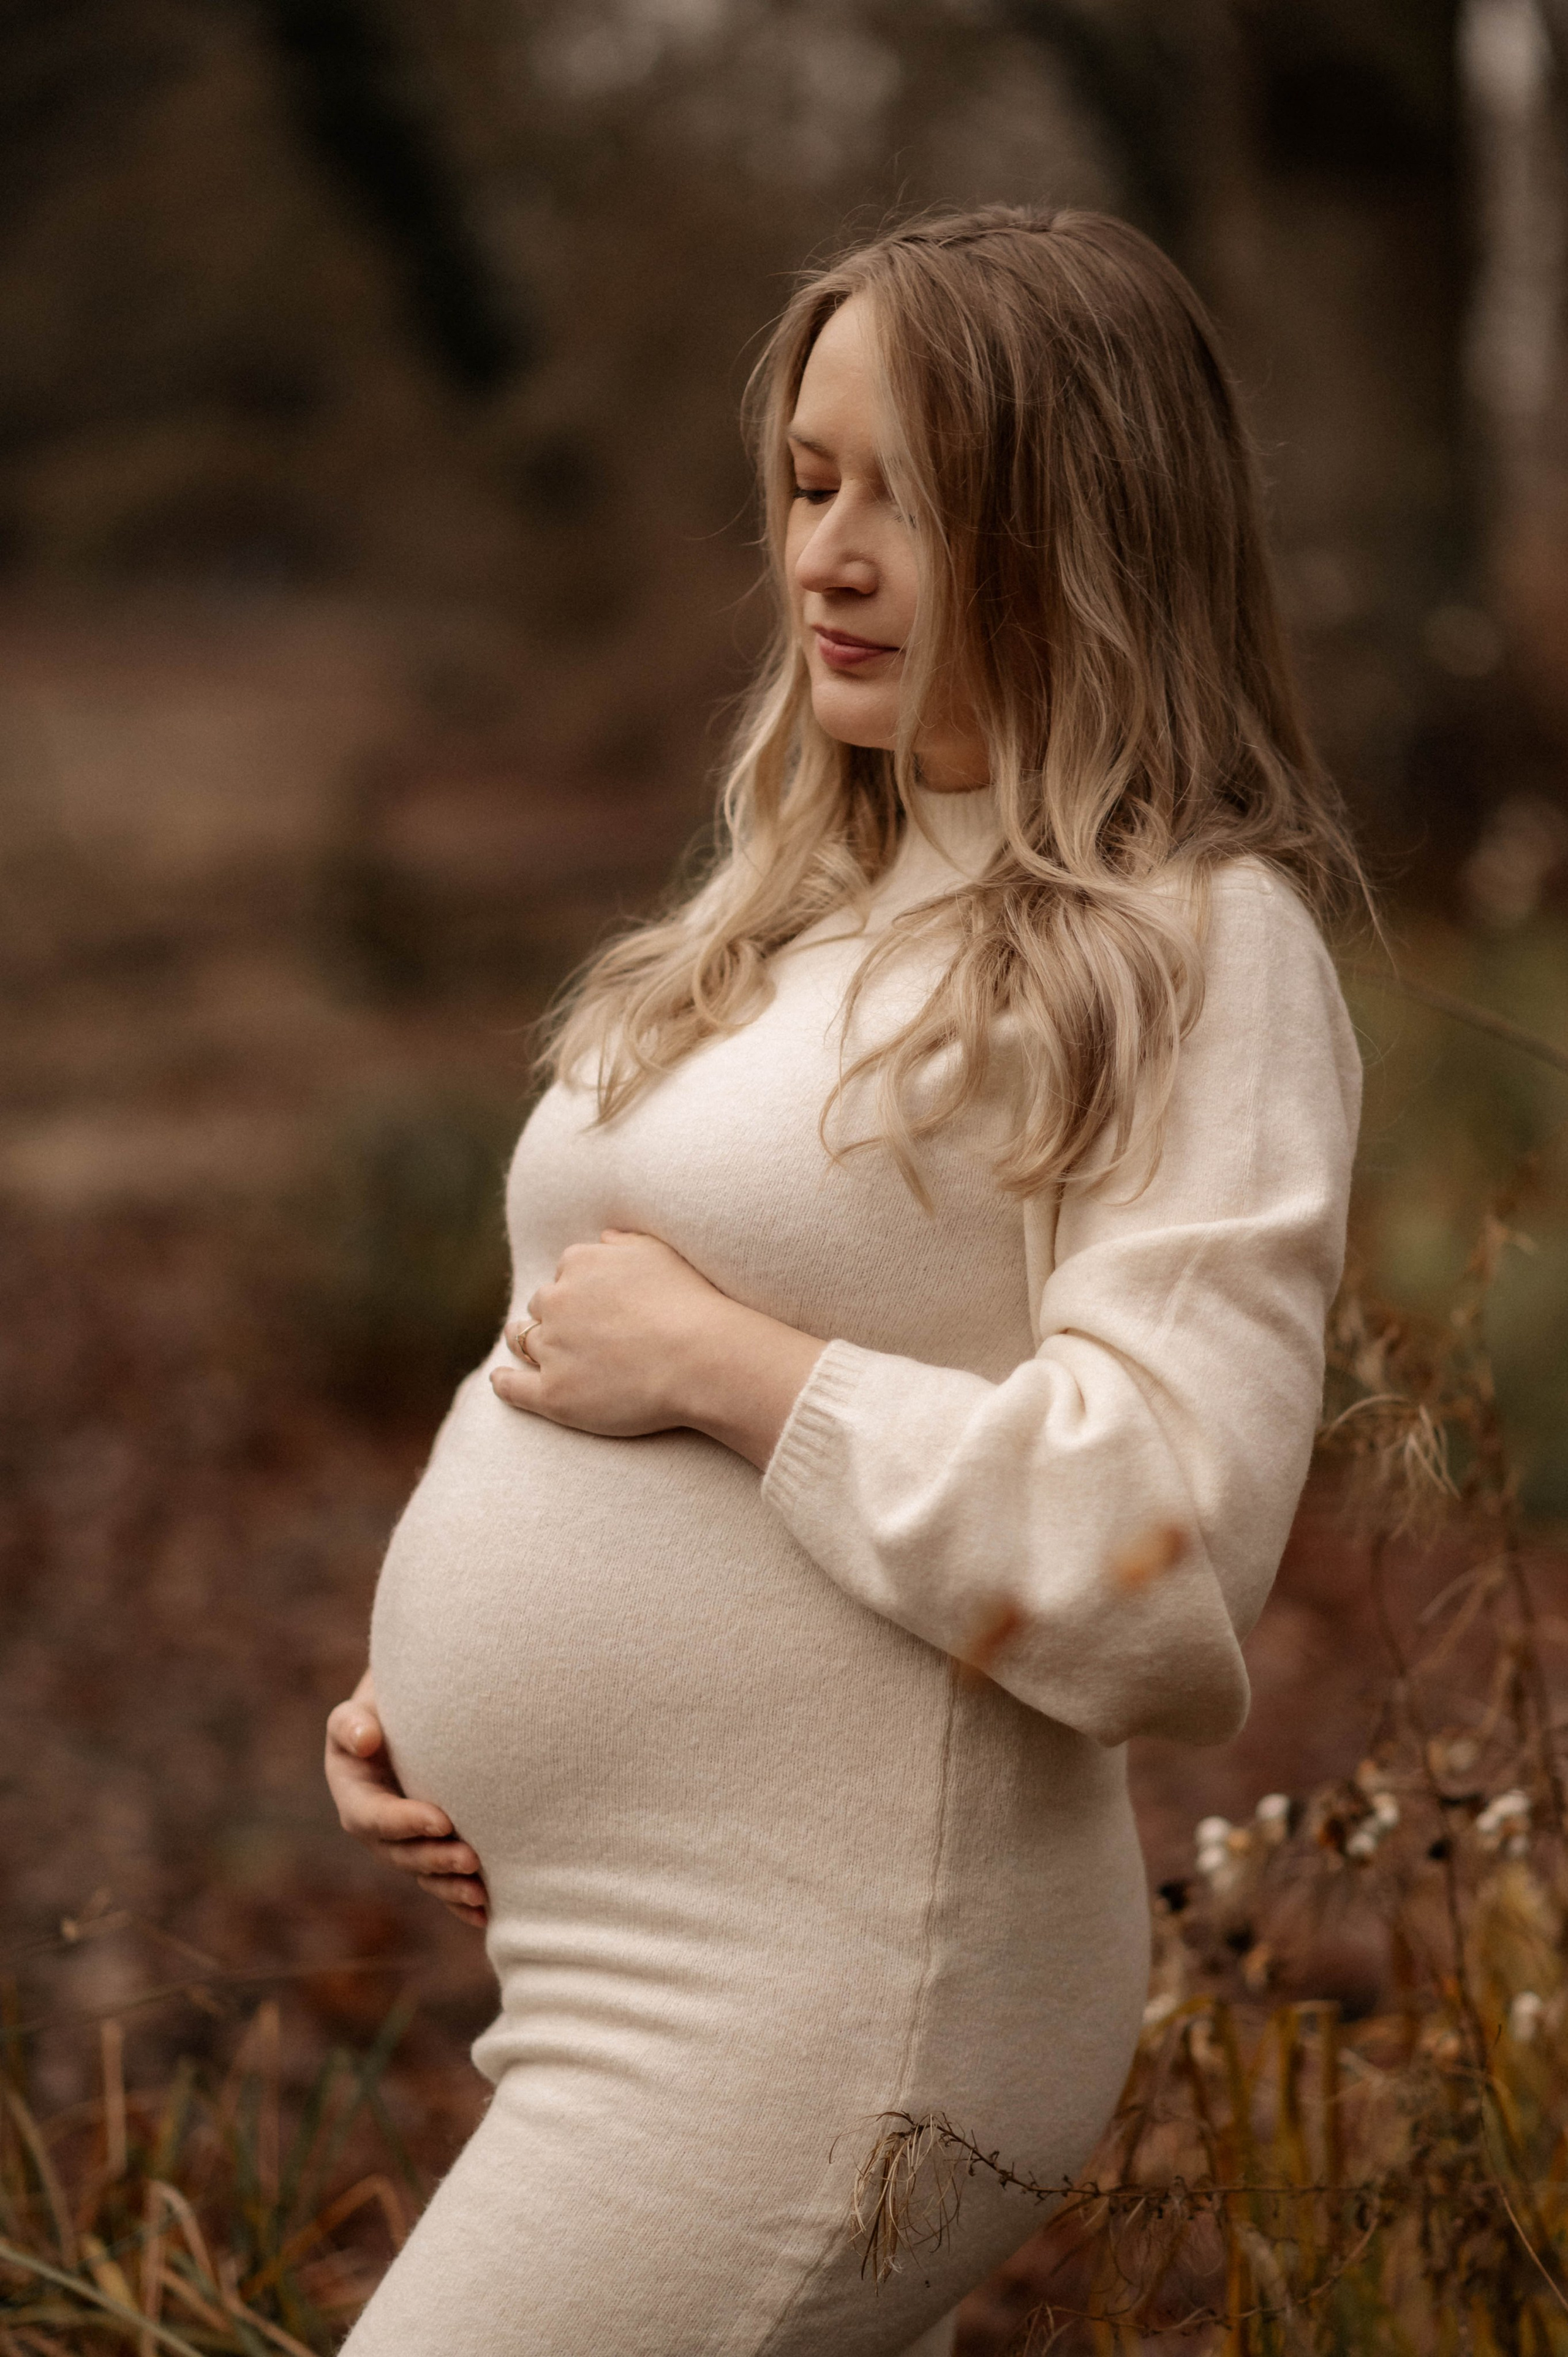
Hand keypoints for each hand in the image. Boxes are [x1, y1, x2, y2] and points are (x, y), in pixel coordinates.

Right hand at [325, 1670, 487, 1929]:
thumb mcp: (358, 1712)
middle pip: (402, 1854)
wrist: (409, 1717)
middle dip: (435, 1860)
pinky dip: (460, 1901)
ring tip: (483, 1894)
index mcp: (355, 1796)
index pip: (374, 1817)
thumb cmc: (385, 1709)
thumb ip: (352, 1724)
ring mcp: (404, 1844)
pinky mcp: (430, 1850)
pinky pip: (442, 1882)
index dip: (405, 1823)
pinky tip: (486, 1912)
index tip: (442, 1820)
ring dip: (451, 1887)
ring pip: (424, 1874)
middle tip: (473, 1858)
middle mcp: (377, 1829)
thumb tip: (367, 1740)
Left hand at [489, 1228, 826, 1469]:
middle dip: (551, 1315)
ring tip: (530, 1350)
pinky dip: (503, 1383)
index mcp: (579, 1264)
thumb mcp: (658, 1252)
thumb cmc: (687, 1303)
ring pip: (523, 1340)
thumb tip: (603, 1236)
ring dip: (526, 1341)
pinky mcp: (553, 1393)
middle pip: (541, 1306)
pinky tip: (498, 1381)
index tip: (593, 1304)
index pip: (566, 1274)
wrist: (698, 1357)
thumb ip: (625, 1242)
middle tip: (569, 1331)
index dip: (578, 1290)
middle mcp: (556, 1302)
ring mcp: (551, 1349)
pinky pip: (513, 1386)